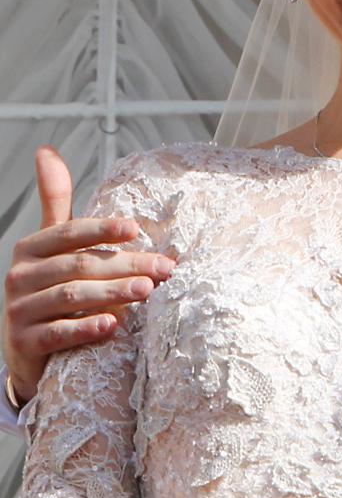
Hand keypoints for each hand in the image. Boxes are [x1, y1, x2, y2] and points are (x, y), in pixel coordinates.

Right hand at [3, 146, 174, 403]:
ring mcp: (20, 310)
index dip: (101, 229)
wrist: (28, 347)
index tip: (135, 229)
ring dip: (112, 293)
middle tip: (165, 268)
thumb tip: (47, 150)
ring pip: (72, 296)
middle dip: (125, 265)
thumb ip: (55, 203)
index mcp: (31, 248)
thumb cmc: (52, 286)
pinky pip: (58, 334)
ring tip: (147, 291)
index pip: (69, 233)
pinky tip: (112, 326)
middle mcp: (21, 276)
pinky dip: (85, 328)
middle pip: (80, 265)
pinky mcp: (25, 342)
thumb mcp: (51, 245)